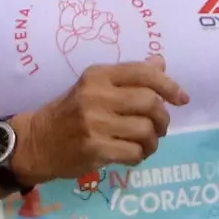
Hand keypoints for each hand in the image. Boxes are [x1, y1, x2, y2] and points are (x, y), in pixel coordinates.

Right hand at [11, 60, 186, 183]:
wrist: (36, 142)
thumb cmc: (70, 112)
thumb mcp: (95, 87)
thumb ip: (128, 77)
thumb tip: (161, 62)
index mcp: (98, 75)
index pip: (144, 73)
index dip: (169, 85)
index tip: (181, 98)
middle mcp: (97, 96)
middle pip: (150, 103)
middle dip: (163, 118)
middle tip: (159, 127)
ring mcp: (95, 123)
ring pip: (145, 130)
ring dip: (153, 141)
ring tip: (146, 144)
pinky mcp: (94, 149)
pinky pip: (134, 152)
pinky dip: (140, 156)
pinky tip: (133, 155)